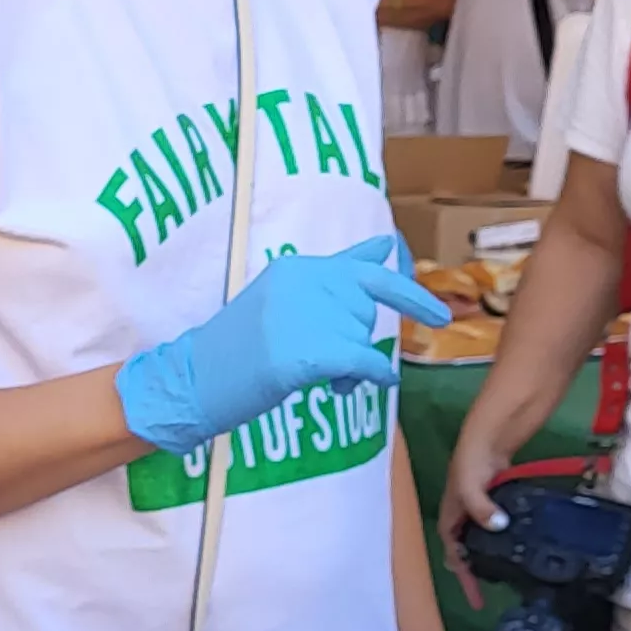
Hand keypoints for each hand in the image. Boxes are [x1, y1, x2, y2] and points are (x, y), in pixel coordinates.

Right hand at [114, 235, 447, 458]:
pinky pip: (362, 362)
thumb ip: (333, 275)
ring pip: (362, 338)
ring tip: (325, 380)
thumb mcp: (281, 300)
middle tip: (338, 367)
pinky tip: (370, 384)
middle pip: (365, 312)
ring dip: (354, 365)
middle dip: (358, 339)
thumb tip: (385, 247)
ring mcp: (303, 317)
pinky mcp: (304, 352)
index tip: (438, 315)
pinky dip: (372, 375)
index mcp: (297, 268)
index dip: (407, 293)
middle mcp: (304, 284)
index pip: (366, 270)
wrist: (191, 382)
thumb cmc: (234, 350)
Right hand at [436, 425, 508, 609]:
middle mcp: (462, 514)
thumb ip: (481, 509)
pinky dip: (503, 537)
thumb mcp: (470, 487)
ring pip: (481, 538)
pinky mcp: (496, 499)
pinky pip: (496, 524)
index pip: (453, 552)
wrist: (488, 430)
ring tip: (501, 575)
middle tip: (486, 594)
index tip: (475, 599)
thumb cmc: (471, 458)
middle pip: (464, 549)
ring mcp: (480, 506)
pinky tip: (516, 542)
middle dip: (472, 571)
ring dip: (487, 555)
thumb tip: (498, 527)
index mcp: (450, 515)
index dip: (463, 575)